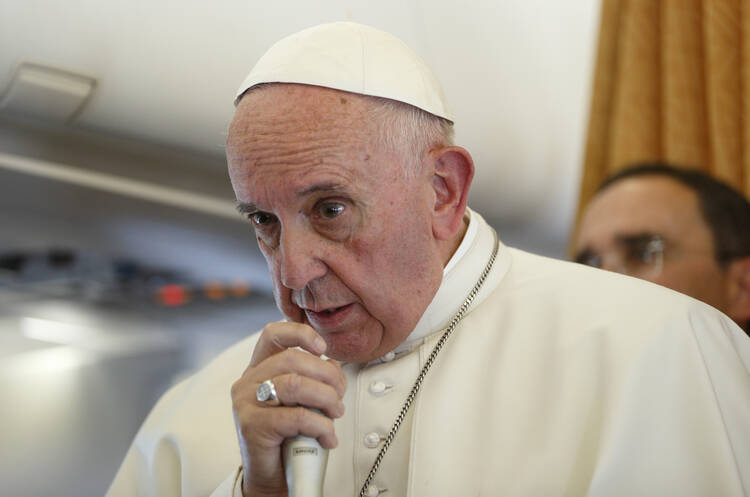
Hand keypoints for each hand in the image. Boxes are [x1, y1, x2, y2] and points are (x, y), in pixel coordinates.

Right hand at [231, 321, 346, 495]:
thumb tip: (332, 366)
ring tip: (336, 413)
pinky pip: (296, 416)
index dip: (300, 333)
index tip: (323, 348)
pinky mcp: (251, 425)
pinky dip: (321, 425)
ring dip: (326, 398)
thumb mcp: (301, 401)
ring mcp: (246, 402)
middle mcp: (248, 382)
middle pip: (292, 359)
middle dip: (326, 374)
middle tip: (339, 395)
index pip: (273, 334)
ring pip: (295, 384)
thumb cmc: (288, 436)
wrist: (271, 477)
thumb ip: (313, 378)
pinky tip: (328, 437)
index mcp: (259, 369)